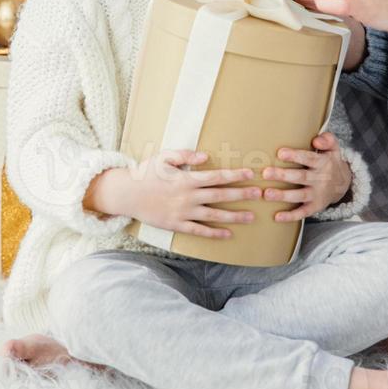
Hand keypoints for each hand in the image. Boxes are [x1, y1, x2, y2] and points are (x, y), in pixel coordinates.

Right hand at [113, 149, 263, 239]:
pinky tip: (228, 234)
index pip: (216, 177)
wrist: (127, 194)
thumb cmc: (145, 173)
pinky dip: (214, 233)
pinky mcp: (177, 224)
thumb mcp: (163, 157)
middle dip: (242, 195)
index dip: (235, 176)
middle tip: (261, 194)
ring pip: (214, 215)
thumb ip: (185, 154)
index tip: (251, 175)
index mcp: (186, 178)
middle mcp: (188, 196)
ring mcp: (183, 212)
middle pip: (220, 195)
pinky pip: (199, 230)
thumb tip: (206, 156)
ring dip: (234, 216)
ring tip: (251, 217)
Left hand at [261, 132, 352, 221]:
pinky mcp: (315, 207)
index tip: (280, 153)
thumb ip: (328, 140)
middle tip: (266, 173)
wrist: (343, 184)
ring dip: (283, 196)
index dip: (295, 156)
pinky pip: (303, 212)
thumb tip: (316, 140)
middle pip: (300, 177)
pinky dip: (291, 216)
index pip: (309, 159)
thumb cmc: (330, 162)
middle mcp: (320, 179)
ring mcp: (317, 195)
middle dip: (283, 175)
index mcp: (323, 163)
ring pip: (299, 195)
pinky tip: (277, 217)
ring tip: (266, 194)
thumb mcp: (334, 148)